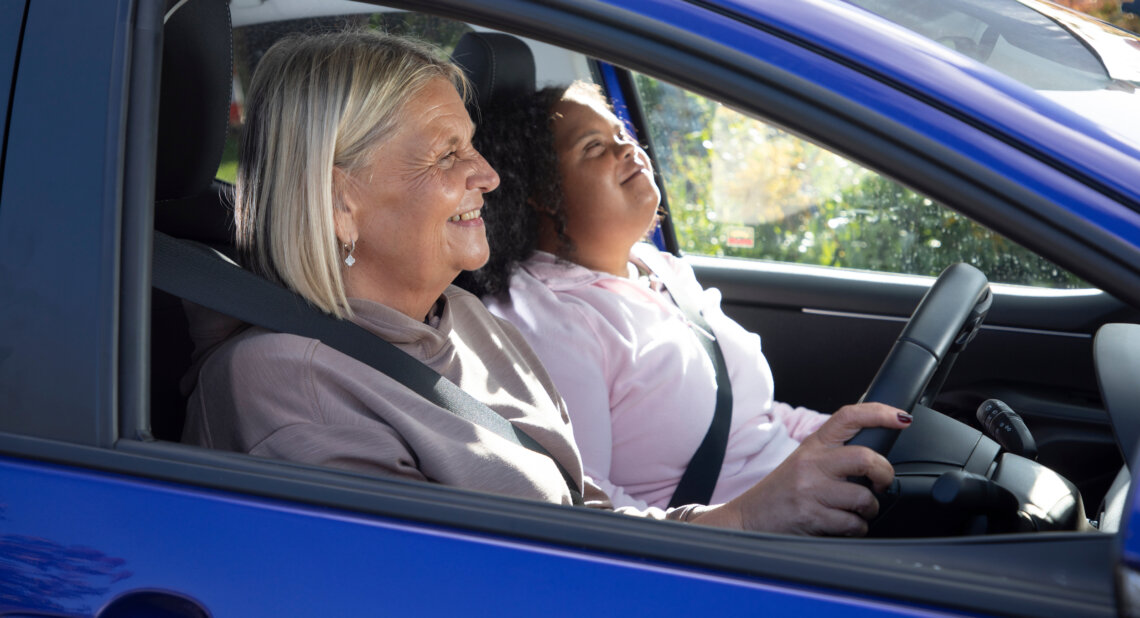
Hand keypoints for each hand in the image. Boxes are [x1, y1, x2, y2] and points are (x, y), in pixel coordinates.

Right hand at [689, 402, 911, 535]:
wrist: (748, 518)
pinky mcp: (811, 516)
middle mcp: (811, 463)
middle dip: (885, 474)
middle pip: (866, 457)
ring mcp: (810, 490)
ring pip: (864, 497)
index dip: (880, 413)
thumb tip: (875, 459)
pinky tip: (844, 526)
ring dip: (869, 510)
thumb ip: (835, 456)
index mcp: (813, 445)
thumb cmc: (781, 492)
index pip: (849, 417)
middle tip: (880, 484)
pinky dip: (856, 528)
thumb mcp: (804, 463)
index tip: (901, 418)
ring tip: (857, 512)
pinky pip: (852, 523)